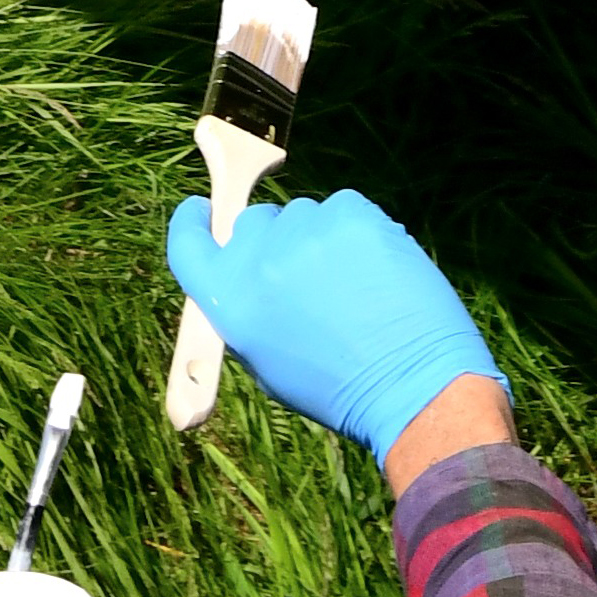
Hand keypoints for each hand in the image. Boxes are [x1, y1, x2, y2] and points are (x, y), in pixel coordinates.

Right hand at [160, 190, 502, 462]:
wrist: (409, 384)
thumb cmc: (336, 388)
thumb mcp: (266, 363)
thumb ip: (244, 309)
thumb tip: (247, 273)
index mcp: (227, 299)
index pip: (187, 243)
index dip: (192, 221)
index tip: (204, 209)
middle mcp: (257, 259)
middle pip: (253, 222)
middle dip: (274, 240)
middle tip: (310, 276)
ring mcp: (305, 232)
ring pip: (306, 214)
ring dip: (321, 238)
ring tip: (354, 285)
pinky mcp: (351, 216)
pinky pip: (346, 208)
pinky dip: (359, 230)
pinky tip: (377, 270)